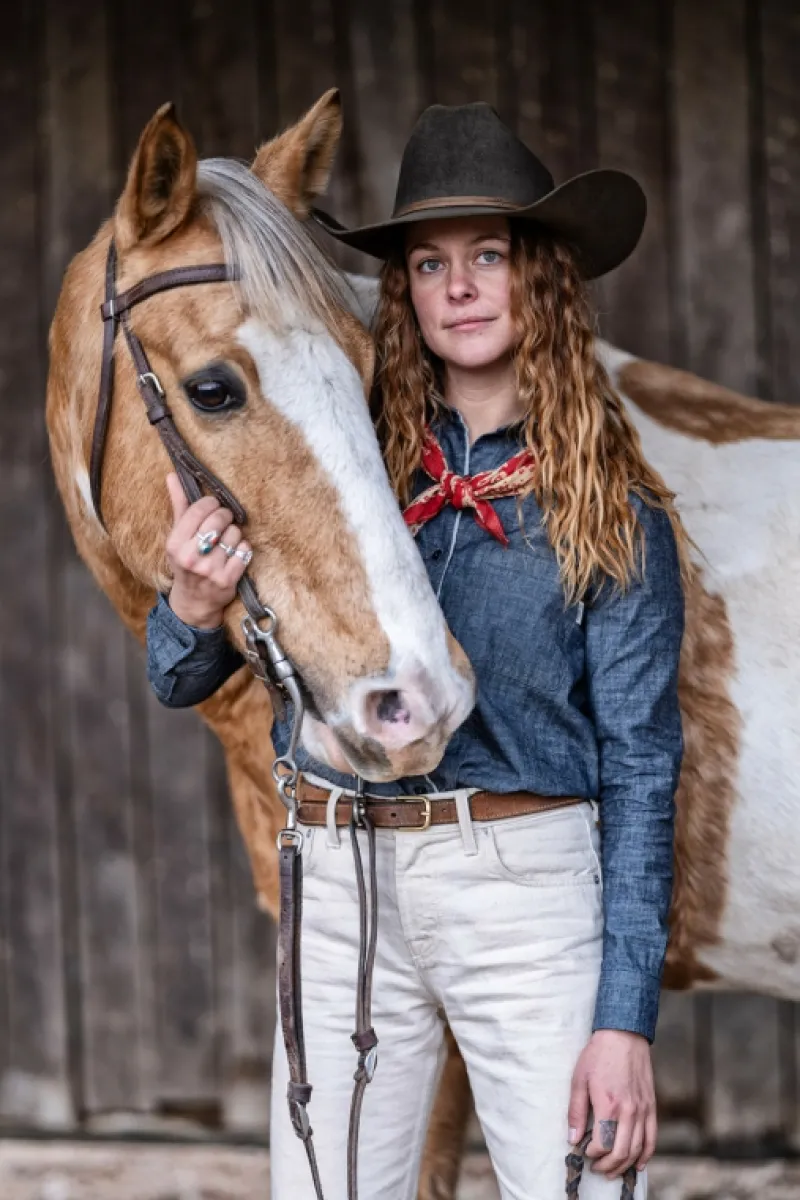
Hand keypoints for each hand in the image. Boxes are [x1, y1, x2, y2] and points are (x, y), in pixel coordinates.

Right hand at [164, 473, 251, 628]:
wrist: (194, 602)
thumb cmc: (186, 562)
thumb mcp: (177, 537)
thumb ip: (179, 505)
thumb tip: (172, 475)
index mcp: (175, 544)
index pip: (200, 508)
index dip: (211, 504)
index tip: (213, 507)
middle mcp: (191, 557)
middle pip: (219, 519)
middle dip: (225, 516)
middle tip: (224, 521)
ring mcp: (210, 570)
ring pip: (235, 534)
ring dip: (235, 534)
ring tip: (226, 542)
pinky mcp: (227, 580)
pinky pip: (245, 551)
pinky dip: (243, 549)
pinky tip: (235, 554)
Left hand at [568, 1029, 656, 1179]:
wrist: (623, 1035)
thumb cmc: (598, 1055)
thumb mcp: (579, 1080)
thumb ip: (576, 1112)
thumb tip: (572, 1138)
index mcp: (609, 1104)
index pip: (603, 1144)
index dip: (593, 1153)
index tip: (585, 1152)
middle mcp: (629, 1111)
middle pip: (621, 1152)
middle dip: (608, 1166)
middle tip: (597, 1168)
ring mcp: (643, 1109)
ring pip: (637, 1149)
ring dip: (624, 1164)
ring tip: (612, 1170)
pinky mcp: (651, 1106)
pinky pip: (652, 1138)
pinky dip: (646, 1154)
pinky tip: (638, 1164)